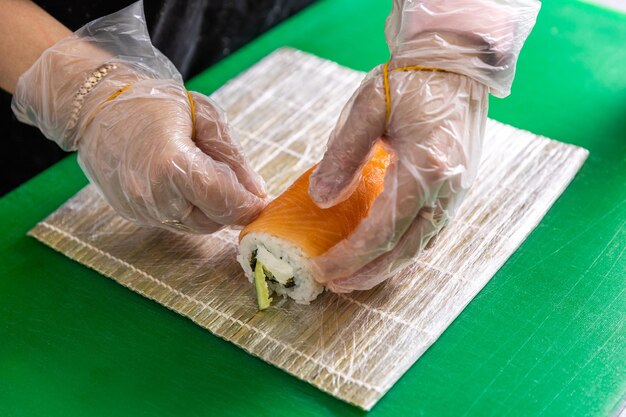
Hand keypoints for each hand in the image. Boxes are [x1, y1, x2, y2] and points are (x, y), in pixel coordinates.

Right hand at [78, 81, 266, 232]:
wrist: (100, 105)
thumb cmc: (156, 103)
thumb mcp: (206, 119)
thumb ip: (234, 159)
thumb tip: (257, 192)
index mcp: (172, 165)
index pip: (224, 201)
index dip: (249, 205)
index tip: (263, 202)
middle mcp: (153, 195)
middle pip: (212, 221)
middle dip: (230, 206)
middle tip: (235, 183)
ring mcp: (139, 208)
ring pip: (194, 226)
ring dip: (209, 209)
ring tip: (205, 175)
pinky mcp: (131, 213)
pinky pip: (173, 221)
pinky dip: (187, 208)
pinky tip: (181, 182)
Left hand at [309, 64, 485, 291]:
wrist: (457, 63)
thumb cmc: (411, 80)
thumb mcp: (367, 108)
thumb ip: (343, 155)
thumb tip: (320, 199)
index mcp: (427, 168)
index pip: (383, 230)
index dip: (350, 256)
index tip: (322, 268)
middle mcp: (449, 189)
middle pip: (405, 249)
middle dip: (368, 272)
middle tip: (335, 284)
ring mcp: (459, 192)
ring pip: (422, 246)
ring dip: (387, 267)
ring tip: (355, 278)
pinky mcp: (459, 190)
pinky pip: (431, 231)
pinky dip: (405, 249)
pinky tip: (384, 254)